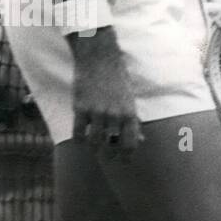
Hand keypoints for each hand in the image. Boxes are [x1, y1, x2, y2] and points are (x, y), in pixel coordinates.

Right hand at [69, 28, 142, 156]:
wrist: (99, 58)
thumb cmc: (117, 79)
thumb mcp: (130, 99)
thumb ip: (134, 121)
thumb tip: (141, 140)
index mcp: (129, 113)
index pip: (130, 143)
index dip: (127, 156)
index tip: (123, 161)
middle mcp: (115, 115)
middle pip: (112, 145)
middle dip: (110, 155)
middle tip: (107, 157)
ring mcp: (97, 112)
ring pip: (94, 141)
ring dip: (94, 148)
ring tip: (94, 148)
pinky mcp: (81, 107)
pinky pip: (78, 132)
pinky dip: (79, 140)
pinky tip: (81, 139)